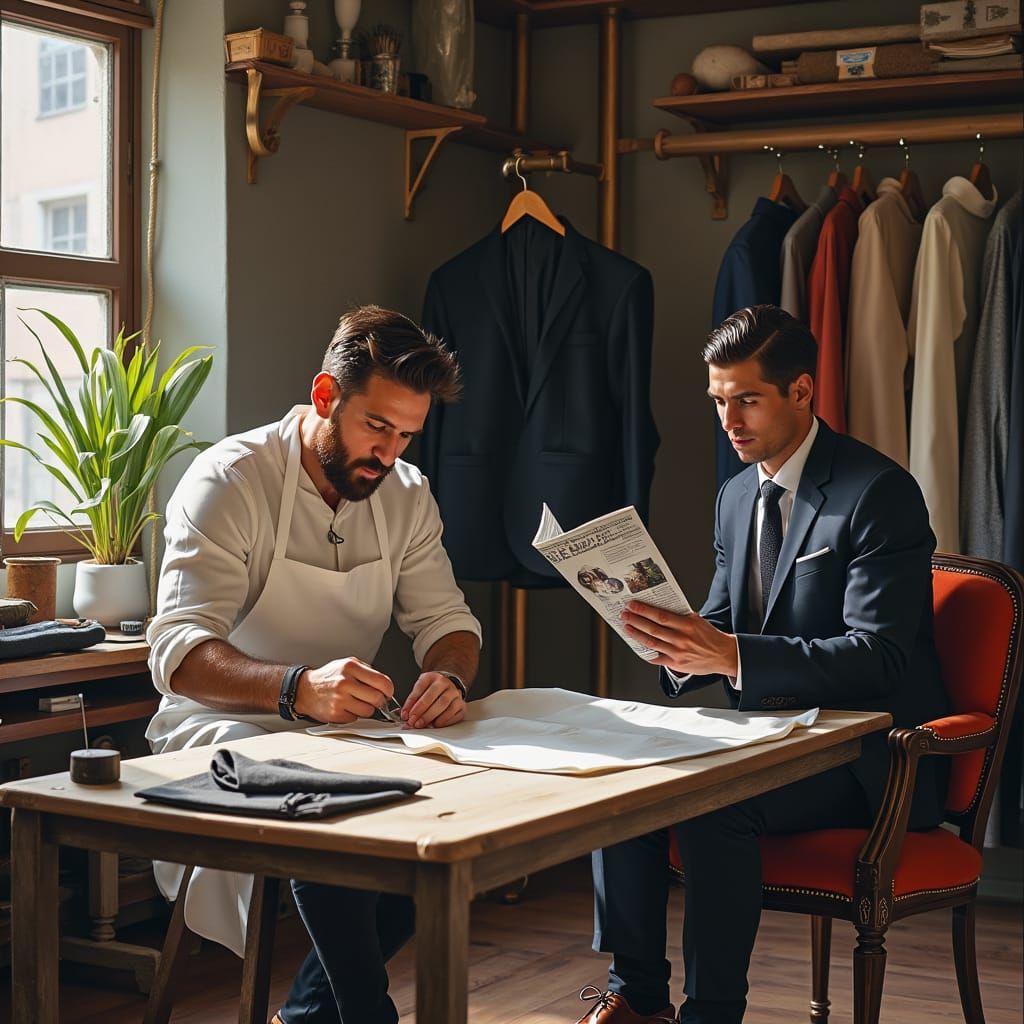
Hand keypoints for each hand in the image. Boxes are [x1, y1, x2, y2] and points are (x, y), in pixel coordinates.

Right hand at [294, 657, 393, 723]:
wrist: (305, 690)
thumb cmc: (328, 677)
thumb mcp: (347, 664)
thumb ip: (367, 672)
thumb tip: (385, 685)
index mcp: (351, 667)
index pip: (381, 681)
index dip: (389, 689)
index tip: (388, 692)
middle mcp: (345, 682)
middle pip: (377, 698)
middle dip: (379, 701)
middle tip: (374, 699)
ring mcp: (340, 699)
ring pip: (368, 711)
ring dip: (366, 709)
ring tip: (356, 702)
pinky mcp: (336, 714)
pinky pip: (356, 718)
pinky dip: (354, 715)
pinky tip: (346, 707)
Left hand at [401, 671, 465, 728]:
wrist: (448, 687)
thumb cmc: (432, 689)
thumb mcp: (420, 689)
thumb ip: (412, 700)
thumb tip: (405, 714)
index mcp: (432, 677)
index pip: (420, 688)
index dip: (411, 703)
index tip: (405, 714)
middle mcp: (445, 683)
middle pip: (432, 697)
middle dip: (421, 711)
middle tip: (413, 721)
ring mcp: (455, 693)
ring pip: (444, 705)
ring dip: (431, 717)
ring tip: (422, 724)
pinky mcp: (462, 704)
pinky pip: (455, 713)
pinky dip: (445, 720)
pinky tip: (436, 724)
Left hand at [620, 601, 738, 676]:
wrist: (723, 655)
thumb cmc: (709, 636)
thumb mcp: (697, 620)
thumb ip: (680, 615)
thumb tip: (661, 607)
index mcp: (687, 625)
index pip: (661, 616)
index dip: (644, 610)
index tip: (633, 605)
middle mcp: (682, 639)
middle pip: (653, 629)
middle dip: (636, 621)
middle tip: (625, 615)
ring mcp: (678, 653)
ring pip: (652, 643)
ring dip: (637, 635)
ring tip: (627, 627)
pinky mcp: (677, 664)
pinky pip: (657, 658)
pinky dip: (646, 652)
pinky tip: (637, 646)